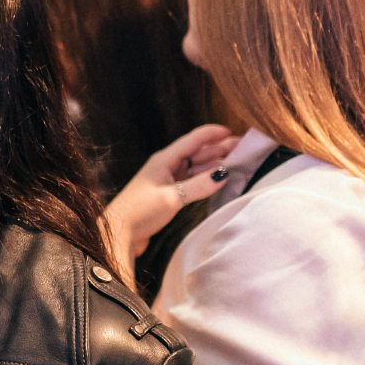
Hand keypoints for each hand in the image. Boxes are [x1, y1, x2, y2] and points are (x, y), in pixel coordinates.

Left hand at [103, 124, 239, 268]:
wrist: (119, 234)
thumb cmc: (140, 212)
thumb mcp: (171, 197)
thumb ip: (198, 185)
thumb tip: (225, 173)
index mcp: (164, 160)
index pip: (193, 140)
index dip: (213, 133)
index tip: (234, 131)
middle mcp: (167, 166)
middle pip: (197, 152)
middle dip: (220, 148)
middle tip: (245, 148)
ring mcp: (168, 180)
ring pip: (196, 167)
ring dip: (215, 163)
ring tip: (238, 160)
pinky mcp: (169, 194)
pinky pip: (192, 181)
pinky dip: (206, 178)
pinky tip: (219, 179)